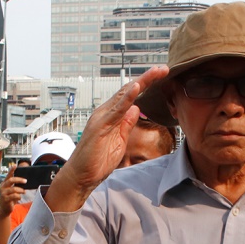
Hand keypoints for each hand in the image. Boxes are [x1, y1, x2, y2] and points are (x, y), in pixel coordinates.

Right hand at [0, 165, 26, 216]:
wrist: (5, 209)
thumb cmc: (10, 198)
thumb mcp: (13, 190)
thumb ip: (16, 185)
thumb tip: (25, 181)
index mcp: (4, 183)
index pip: (8, 175)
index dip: (11, 170)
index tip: (15, 165)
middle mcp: (3, 187)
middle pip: (11, 180)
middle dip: (19, 180)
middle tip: (26, 181)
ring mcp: (3, 193)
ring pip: (13, 189)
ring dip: (20, 190)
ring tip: (24, 191)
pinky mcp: (5, 199)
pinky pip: (14, 196)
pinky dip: (18, 196)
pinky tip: (19, 197)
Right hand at [47, 65, 169, 204]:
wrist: (81, 175)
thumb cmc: (98, 160)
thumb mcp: (120, 140)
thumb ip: (127, 124)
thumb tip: (137, 108)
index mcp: (112, 115)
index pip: (130, 96)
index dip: (146, 85)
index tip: (161, 77)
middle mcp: (106, 112)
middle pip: (129, 91)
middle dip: (147, 79)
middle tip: (163, 68)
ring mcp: (102, 117)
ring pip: (123, 95)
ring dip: (140, 83)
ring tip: (155, 72)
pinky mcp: (100, 125)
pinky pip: (116, 110)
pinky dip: (126, 98)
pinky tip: (136, 88)